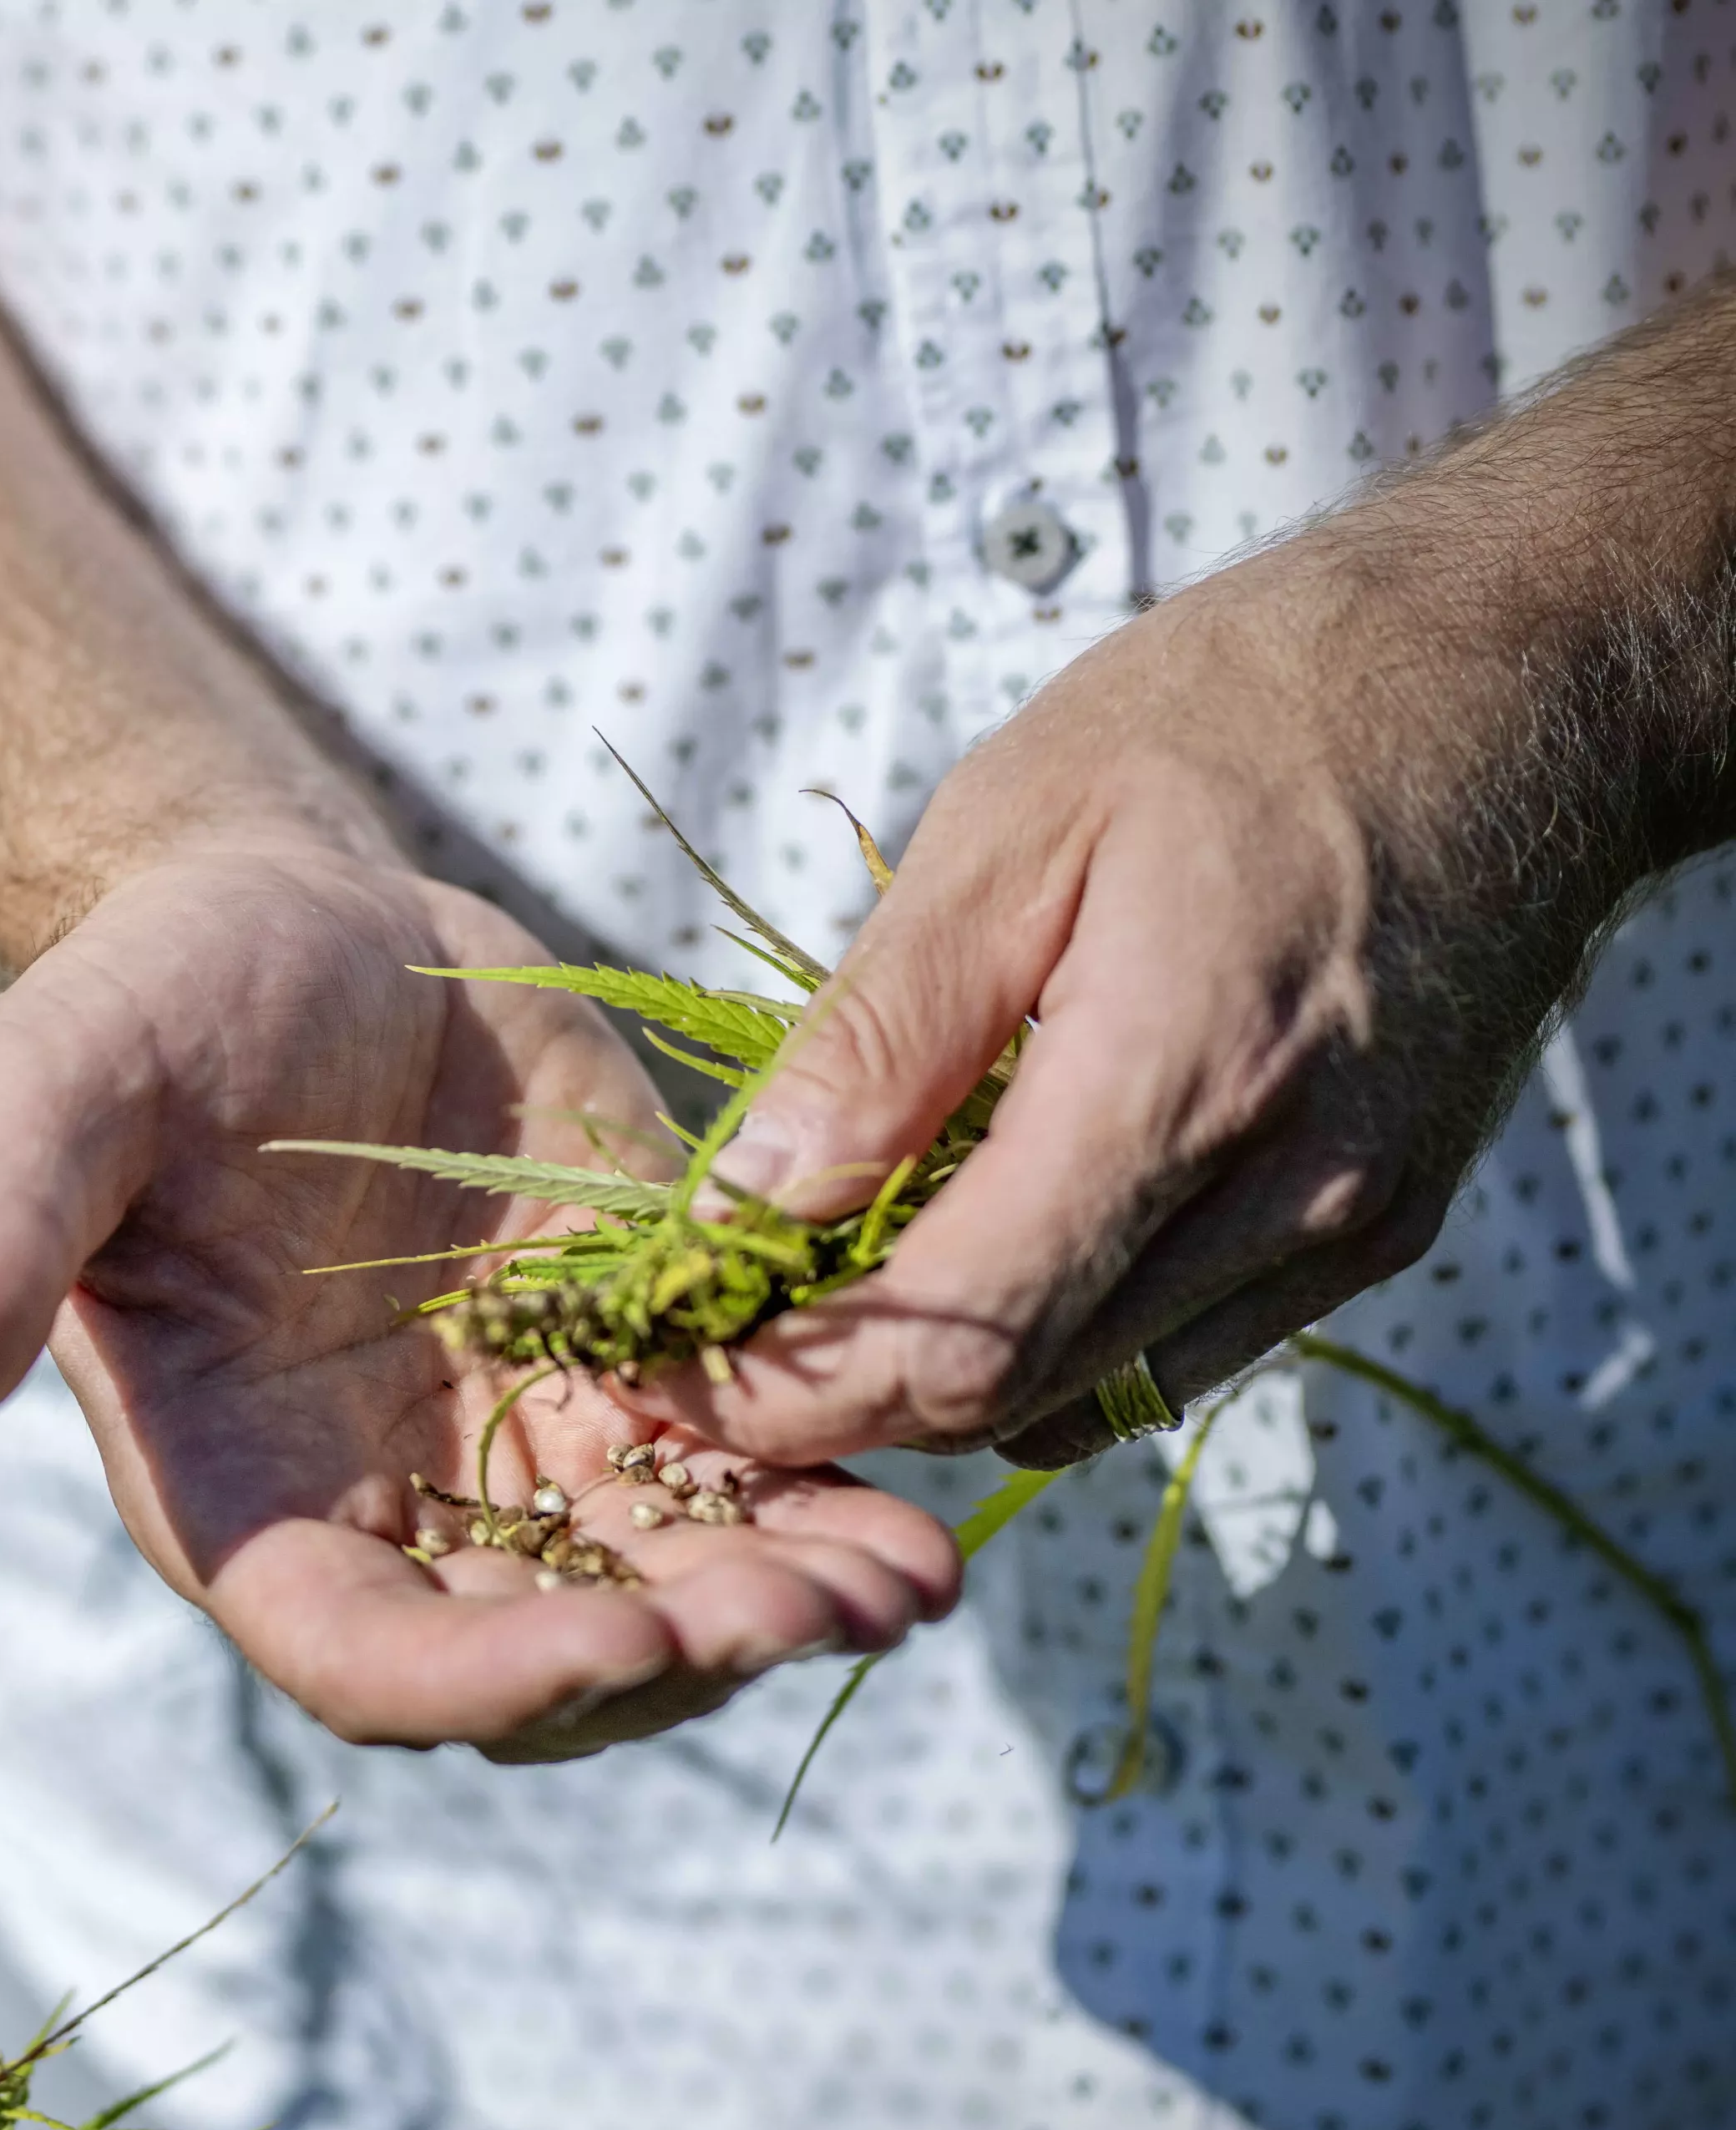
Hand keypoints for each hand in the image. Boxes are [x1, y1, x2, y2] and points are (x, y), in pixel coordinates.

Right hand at [0, 839, 960, 1756]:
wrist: (290, 917)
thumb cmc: (143, 1006)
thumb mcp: (48, 1091)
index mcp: (241, 1489)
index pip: (358, 1653)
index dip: (479, 1679)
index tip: (606, 1647)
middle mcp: (387, 1506)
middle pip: (541, 1657)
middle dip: (675, 1658)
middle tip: (809, 1611)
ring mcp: (519, 1447)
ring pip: (662, 1587)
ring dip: (782, 1601)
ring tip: (907, 1578)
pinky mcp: (631, 1361)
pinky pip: (739, 1467)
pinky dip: (827, 1494)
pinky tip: (929, 1489)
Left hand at [630, 538, 1667, 1470]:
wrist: (1503, 679)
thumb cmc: (1242, 713)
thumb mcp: (1011, 825)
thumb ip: (880, 1035)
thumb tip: (745, 1206)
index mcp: (1184, 1080)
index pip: (962, 1336)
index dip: (797, 1389)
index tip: (675, 1364)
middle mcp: (1290, 1196)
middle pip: (1013, 1399)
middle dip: (845, 1391)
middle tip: (725, 1320)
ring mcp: (1348, 1228)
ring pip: (1089, 1400)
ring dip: (944, 1369)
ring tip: (840, 1270)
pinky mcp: (1375, 1232)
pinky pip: (1172, 1353)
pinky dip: (1052, 1330)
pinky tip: (987, 1227)